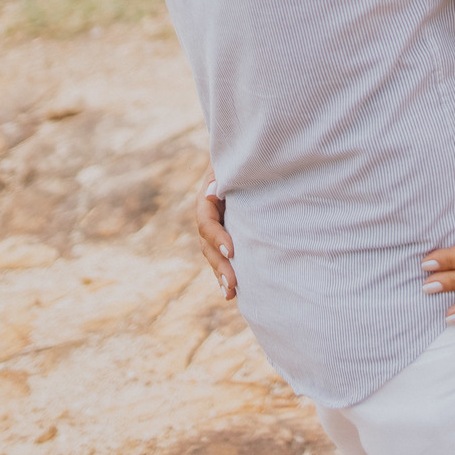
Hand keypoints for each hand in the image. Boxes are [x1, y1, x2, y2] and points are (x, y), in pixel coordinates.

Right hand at [196, 171, 235, 300]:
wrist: (248, 160)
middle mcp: (208, 217)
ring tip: (230, 292)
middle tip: (232, 282)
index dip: (216, 237)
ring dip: (221, 274)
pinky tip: (230, 294)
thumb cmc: (241, 159)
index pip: (206, 222)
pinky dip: (224, 275)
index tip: (231, 250)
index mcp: (206, 200)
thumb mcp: (230, 164)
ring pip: (213, 255)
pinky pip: (222, 258)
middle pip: (207, 245)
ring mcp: (216, 228)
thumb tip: (212, 191)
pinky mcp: (227, 237)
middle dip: (219, 264)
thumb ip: (224, 176)